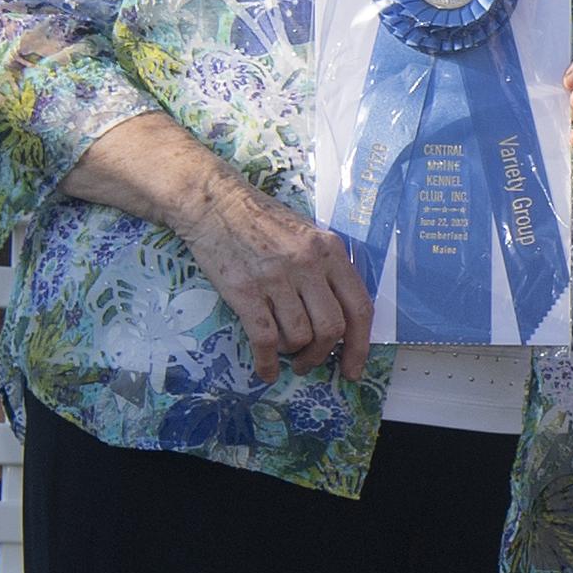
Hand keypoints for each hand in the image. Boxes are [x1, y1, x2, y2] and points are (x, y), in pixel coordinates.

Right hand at [172, 169, 373, 383]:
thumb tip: (342, 319)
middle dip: (322, 355)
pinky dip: (267, 361)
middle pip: (332, 328)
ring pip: (299, 337)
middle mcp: (308, 264)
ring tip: (286, 353)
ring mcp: (276, 277)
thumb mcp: (307, 235)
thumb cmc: (261, 221)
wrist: (213, 202)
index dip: (360, 345)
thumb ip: (328, 269)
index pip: (359, 307)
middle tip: (310, 362)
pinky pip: (264, 338)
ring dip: (294, 354)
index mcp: (330, 251)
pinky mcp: (244, 290)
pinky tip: (266, 370)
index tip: (352, 368)